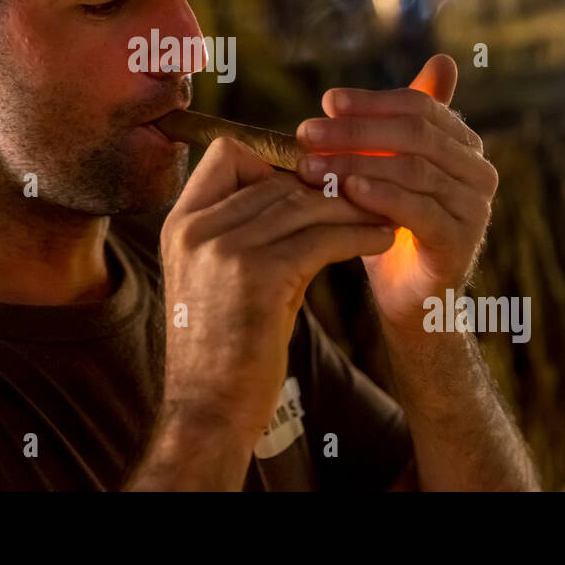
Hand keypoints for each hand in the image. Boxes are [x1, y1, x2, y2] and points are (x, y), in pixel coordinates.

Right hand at [158, 136, 394, 442]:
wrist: (208, 410)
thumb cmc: (224, 348)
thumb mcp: (220, 277)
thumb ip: (248, 231)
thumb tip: (305, 193)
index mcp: (180, 223)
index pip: (227, 154)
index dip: (270, 162)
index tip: (306, 187)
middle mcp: (196, 228)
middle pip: (276, 180)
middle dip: (327, 188)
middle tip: (368, 196)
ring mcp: (224, 250)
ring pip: (304, 203)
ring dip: (352, 207)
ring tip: (383, 215)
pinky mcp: (259, 276)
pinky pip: (322, 237)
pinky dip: (359, 234)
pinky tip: (381, 239)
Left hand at [293, 54, 498, 334]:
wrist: (408, 296)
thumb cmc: (388, 224)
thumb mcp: (379, 174)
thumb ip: (365, 139)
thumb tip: (331, 99)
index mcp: (463, 144)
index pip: (419, 106)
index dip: (372, 101)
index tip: (327, 102)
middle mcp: (478, 170)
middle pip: (416, 134)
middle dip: (356, 130)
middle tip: (308, 133)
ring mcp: (475, 207)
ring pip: (414, 170)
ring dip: (357, 163)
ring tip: (314, 165)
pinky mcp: (462, 242)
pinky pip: (420, 211)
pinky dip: (383, 197)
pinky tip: (348, 191)